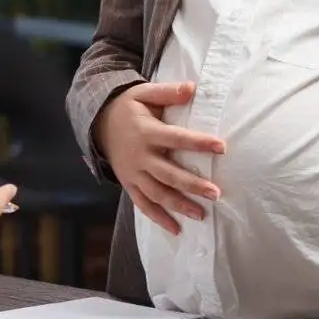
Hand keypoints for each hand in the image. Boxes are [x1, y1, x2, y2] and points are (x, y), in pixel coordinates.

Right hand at [92, 80, 224, 235]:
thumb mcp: (143, 93)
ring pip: (157, 193)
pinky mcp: (129, 184)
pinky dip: (158, 218)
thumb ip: (167, 92)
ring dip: (179, 205)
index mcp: (146, 132)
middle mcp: (140, 156)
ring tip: (201, 214)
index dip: (198, 143)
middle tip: (215, 193)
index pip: (176, 138)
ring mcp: (133, 173)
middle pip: (168, 173)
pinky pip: (143, 204)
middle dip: (192, 185)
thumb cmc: (127, 107)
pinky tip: (176, 229)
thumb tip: (192, 88)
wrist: (97, 123)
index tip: (221, 147)